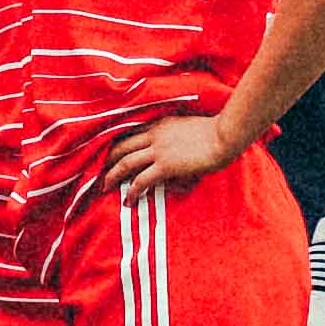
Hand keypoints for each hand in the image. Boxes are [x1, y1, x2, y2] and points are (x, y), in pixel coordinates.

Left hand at [105, 111, 233, 200]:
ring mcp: (159, 150)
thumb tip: (171, 156)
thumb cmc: (215, 133)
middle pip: (121, 147)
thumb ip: (176, 139)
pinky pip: (141, 180)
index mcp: (159, 124)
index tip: (108, 156)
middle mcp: (154, 135)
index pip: (130, 134)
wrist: (225, 135)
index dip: (116, 146)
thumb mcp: (189, 130)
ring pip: (125, 163)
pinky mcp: (166, 165)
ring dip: (112, 177)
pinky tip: (129, 200)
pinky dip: (132, 191)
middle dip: (107, 161)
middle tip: (99, 174)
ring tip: (105, 189)